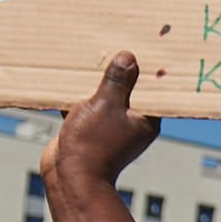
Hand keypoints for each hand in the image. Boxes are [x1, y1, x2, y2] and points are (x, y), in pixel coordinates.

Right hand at [47, 53, 160, 189]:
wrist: (69, 177)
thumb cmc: (92, 144)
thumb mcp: (105, 105)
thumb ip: (117, 81)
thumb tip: (129, 58)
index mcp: (146, 120)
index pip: (152, 90)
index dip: (148, 70)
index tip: (144, 48)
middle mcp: (131, 124)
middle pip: (128, 91)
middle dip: (119, 71)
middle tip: (115, 44)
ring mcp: (109, 128)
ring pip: (105, 98)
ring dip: (96, 82)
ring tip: (90, 55)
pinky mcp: (89, 129)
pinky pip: (86, 106)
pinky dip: (78, 95)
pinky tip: (68, 77)